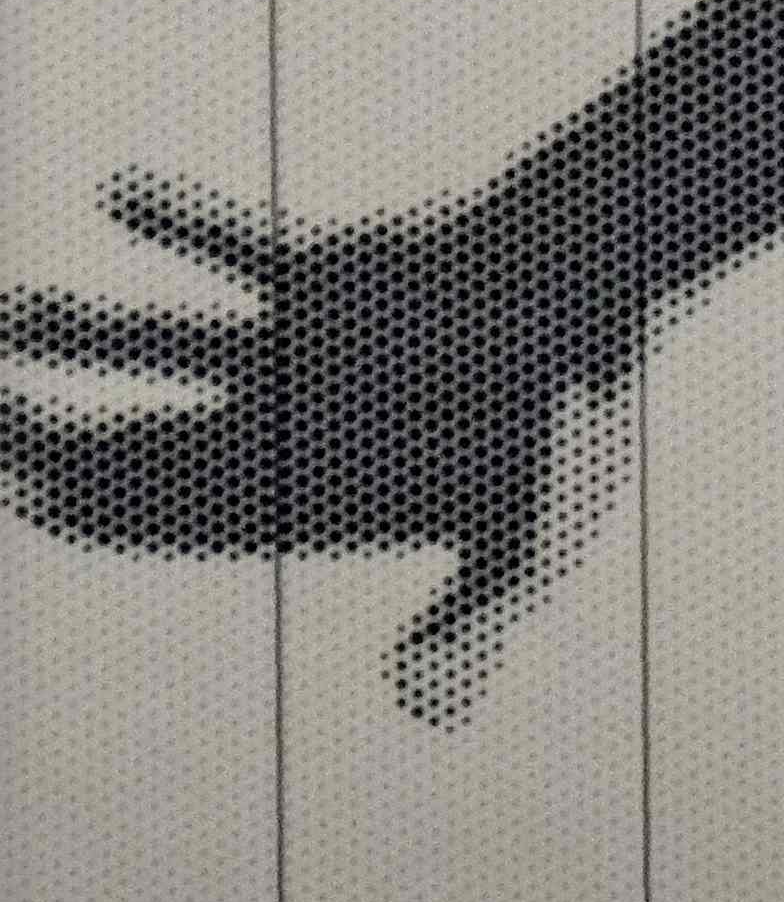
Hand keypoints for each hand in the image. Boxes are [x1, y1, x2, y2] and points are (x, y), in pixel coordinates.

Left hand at [0, 170, 627, 722]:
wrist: (606, 312)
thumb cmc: (567, 433)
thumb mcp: (530, 545)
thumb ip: (469, 621)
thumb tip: (419, 710)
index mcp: (320, 499)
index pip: (178, 518)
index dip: (96, 509)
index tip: (28, 493)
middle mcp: (292, 426)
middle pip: (142, 443)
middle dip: (53, 440)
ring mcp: (302, 348)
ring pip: (167, 346)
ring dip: (84, 335)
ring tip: (3, 319)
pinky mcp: (328, 273)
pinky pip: (243, 247)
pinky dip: (186, 219)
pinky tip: (114, 192)